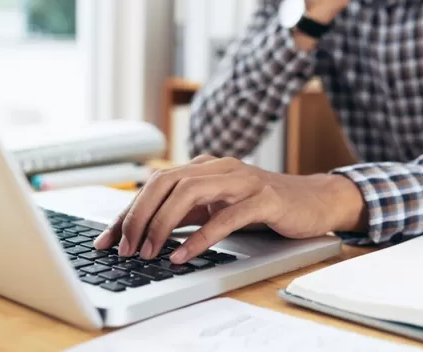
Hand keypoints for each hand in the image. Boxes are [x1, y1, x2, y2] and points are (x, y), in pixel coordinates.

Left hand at [93, 155, 366, 263]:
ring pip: (190, 192)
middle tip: (126, 246)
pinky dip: (201, 237)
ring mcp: (244, 180)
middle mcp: (221, 167)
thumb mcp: (219, 205)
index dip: (128, 210)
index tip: (107, 238)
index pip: (156, 182)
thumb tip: (144, 229)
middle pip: (167, 181)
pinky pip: (226, 217)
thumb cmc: (265, 204)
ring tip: (149, 251)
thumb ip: (187, 211)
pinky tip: (185, 255)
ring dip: (163, 224)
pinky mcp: (265, 198)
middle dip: (139, 215)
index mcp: (207, 166)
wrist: (315, 200)